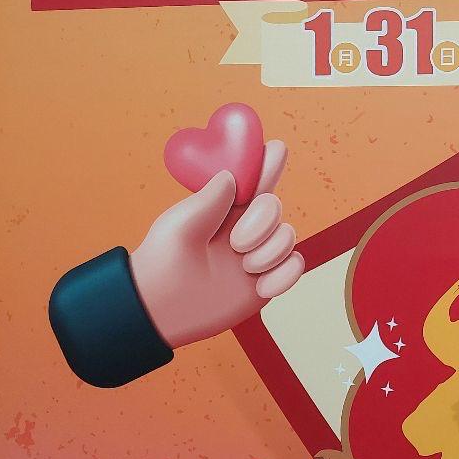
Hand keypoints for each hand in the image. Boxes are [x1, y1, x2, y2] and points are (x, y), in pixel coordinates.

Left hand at [131, 141, 303, 348]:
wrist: (162, 310)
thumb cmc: (162, 262)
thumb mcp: (180, 225)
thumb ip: (209, 199)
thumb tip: (231, 175)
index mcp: (224, 209)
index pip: (253, 180)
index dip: (267, 163)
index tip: (277, 148)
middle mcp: (246, 228)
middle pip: (276, 208)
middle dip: (263, 222)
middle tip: (237, 243)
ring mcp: (259, 254)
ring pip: (289, 238)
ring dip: (269, 253)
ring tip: (243, 268)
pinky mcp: (269, 281)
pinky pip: (296, 267)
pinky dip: (283, 277)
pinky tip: (260, 286)